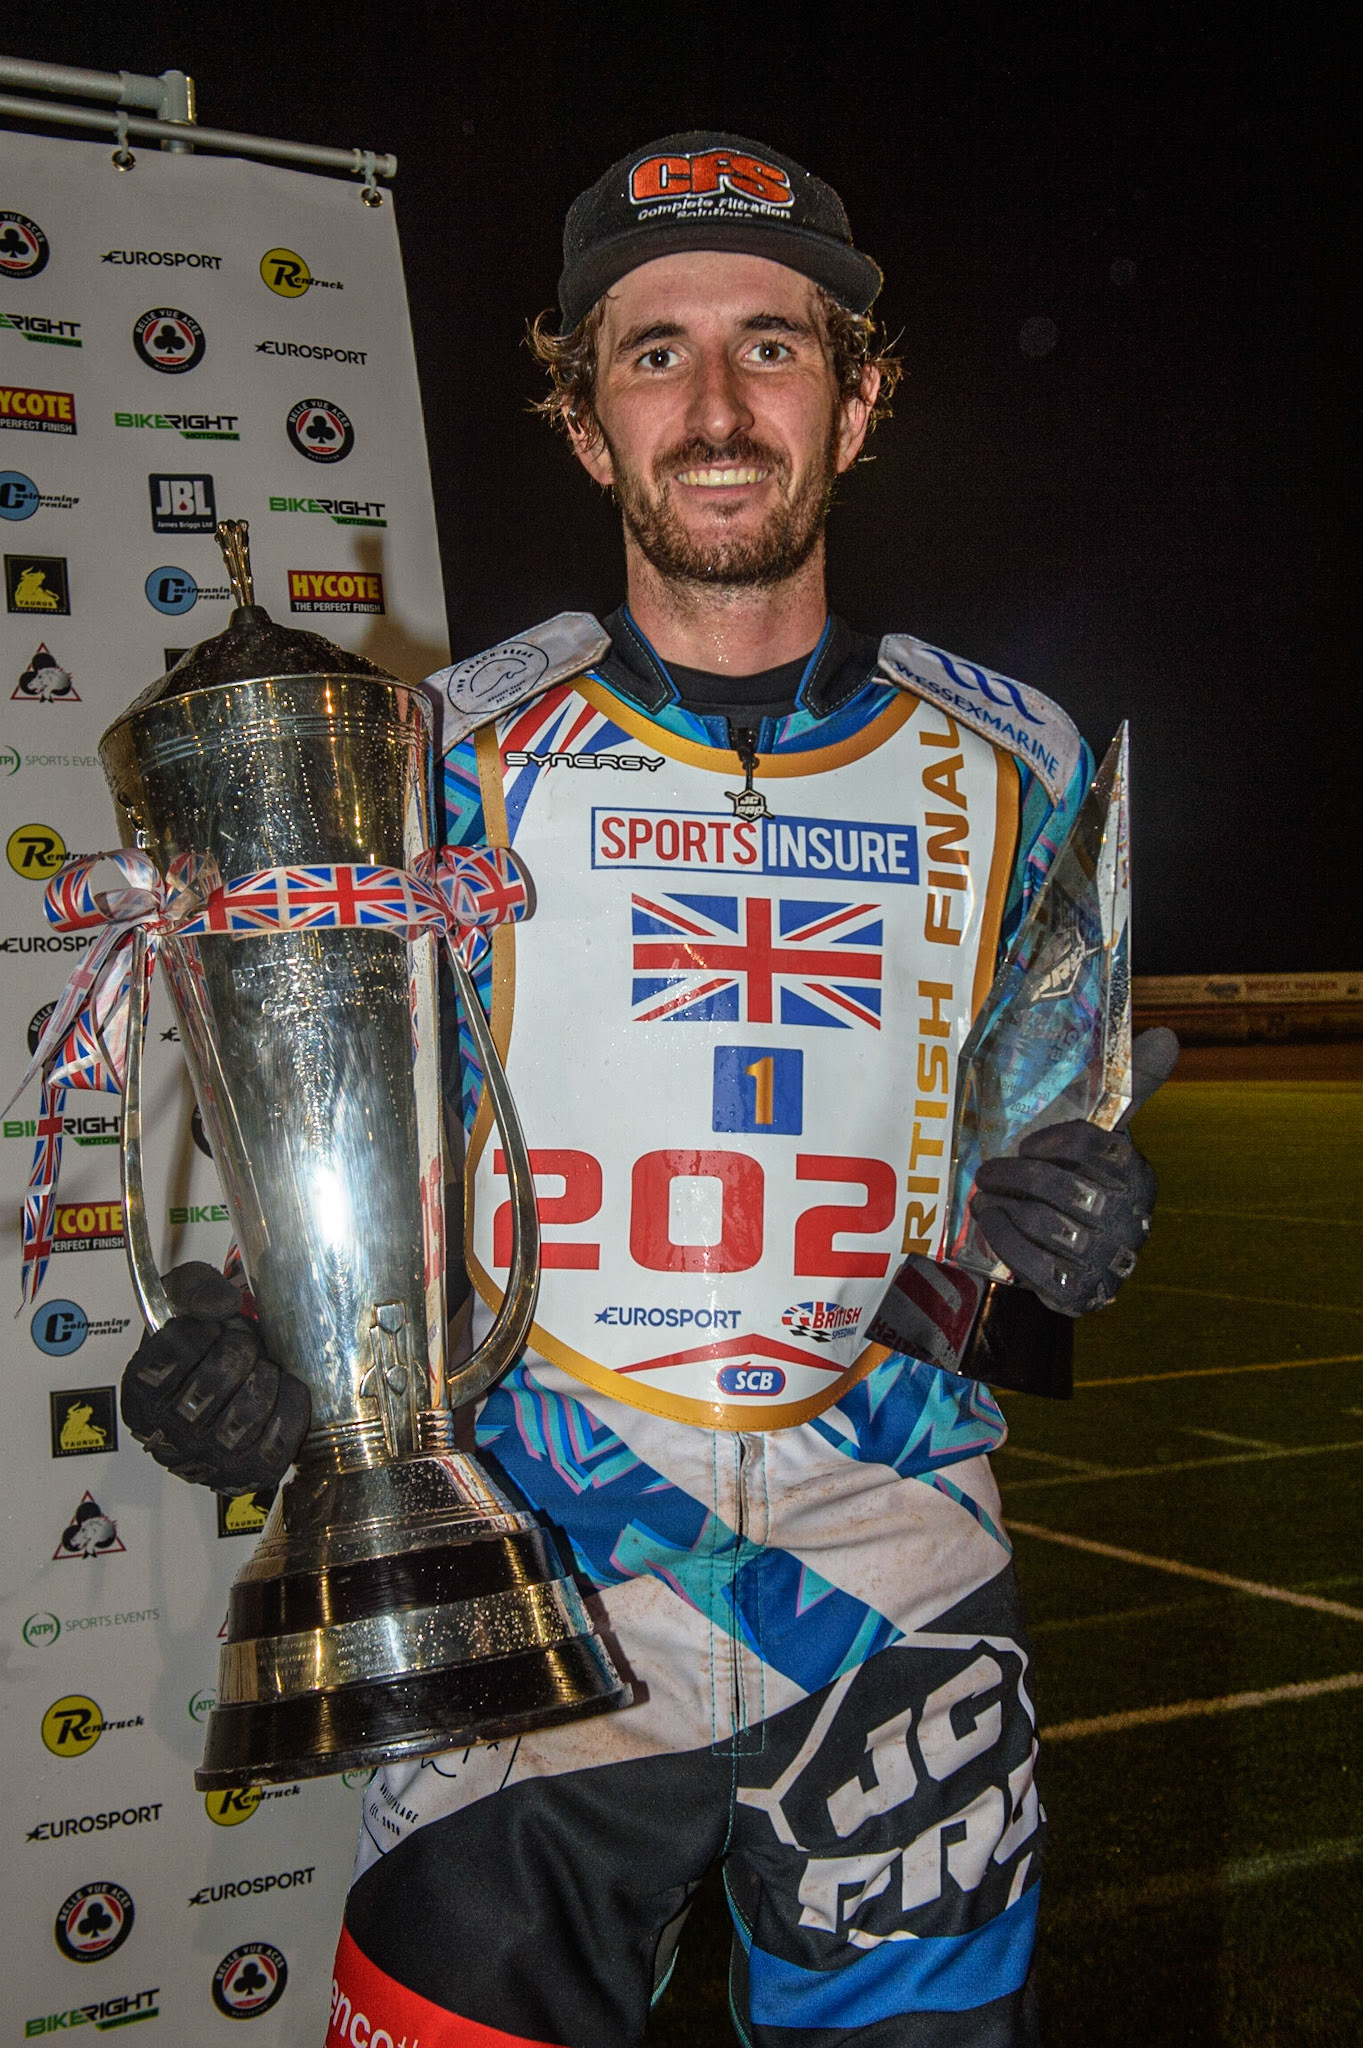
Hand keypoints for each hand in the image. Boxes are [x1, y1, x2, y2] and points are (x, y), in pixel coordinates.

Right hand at [120, 1262, 309, 1491]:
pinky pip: (280, 1441)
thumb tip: (220, 1305)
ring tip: (261, 1371)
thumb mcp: (184, 1304)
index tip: (212, 1329)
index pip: (175, 1349)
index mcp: (141, 1390)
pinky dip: (289, 1407)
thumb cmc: (203, 1351)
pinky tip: (279, 1392)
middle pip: (215, 1381)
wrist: (229, 1390)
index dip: (204, 1329)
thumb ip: (194, 1287)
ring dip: (265, 1379)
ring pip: (248, 1415)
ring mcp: (206, 1460)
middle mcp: (166, 1433)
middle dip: (240, 1349)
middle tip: (243, 1346)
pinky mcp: (246, 1475)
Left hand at [970, 1027, 1177, 1316]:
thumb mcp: (1104, 1139)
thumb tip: (1167, 1034)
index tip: (1026, 1144)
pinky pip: (1035, 1265)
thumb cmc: (1088, 1183)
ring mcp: (1109, 1261)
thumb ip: (1129, 1088)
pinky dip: (1004, 1238)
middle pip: (1064, 1189)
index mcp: (1140, 1177)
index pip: (1096, 1146)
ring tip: (984, 1194)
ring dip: (1005, 1206)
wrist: (1082, 1260)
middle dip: (1016, 1176)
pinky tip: (990, 1220)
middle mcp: (1131, 1221)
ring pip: (1047, 1225)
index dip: (1054, 1142)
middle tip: (988, 1169)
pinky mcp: (1083, 1295)